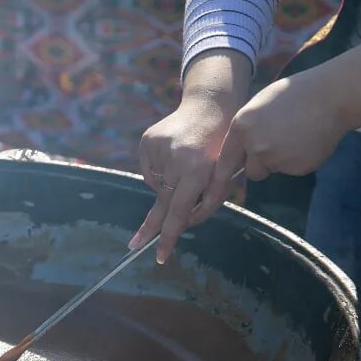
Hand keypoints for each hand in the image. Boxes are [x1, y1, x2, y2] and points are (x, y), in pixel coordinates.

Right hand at [132, 51, 250, 262]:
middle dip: (151, 226)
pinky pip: (151, 171)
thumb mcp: (226, 171)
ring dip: (170, 188)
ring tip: (186, 167)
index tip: (159, 256)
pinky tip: (174, 158)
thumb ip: (208, 199)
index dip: (169, 235)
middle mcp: (174, 160)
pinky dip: (161, 172)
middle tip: (134, 246)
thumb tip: (182, 222)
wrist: (210, 104)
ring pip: (158, 186)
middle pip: (161, 203)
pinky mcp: (147, 142)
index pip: (179, 211)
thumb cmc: (224, 143)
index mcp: (197, 168)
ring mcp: (157, 149)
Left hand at [204, 72, 347, 208]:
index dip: (219, 179)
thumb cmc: (295, 95)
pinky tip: (308, 141)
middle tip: (280, 141)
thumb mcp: (259, 107)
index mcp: (242, 127)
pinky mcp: (297, 167)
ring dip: (280, 161)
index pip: (225, 160)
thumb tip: (239, 154)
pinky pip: (292, 170)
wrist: (332, 95)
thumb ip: (246, 131)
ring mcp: (276, 158)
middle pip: (251, 171)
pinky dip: (299, 160)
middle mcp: (255, 146)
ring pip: (272, 170)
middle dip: (262, 163)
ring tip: (296, 136)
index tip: (209, 199)